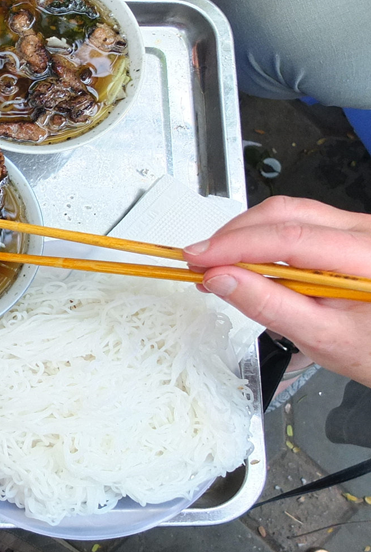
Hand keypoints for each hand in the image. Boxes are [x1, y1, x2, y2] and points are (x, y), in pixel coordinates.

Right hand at [184, 196, 370, 385]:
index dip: (235, 245)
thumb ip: (269, 305)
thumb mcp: (322, 337)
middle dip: (234, 235)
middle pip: (286, 215)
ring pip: (288, 214)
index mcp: (368, 256)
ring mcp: (358, 228)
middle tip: (197, 260)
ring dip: (245, 234)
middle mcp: (366, 231)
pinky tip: (243, 259)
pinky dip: (263, 238)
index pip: (290, 238)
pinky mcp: (347, 233)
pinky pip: (298, 223)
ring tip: (215, 263)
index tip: (197, 259)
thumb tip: (221, 279)